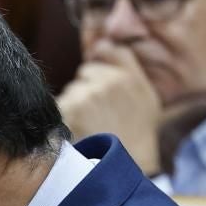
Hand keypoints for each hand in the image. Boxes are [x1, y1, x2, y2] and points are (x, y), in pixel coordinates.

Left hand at [56, 43, 162, 175]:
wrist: (129, 162)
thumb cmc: (137, 131)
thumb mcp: (145, 95)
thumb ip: (127, 66)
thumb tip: (102, 43)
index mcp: (128, 74)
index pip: (105, 50)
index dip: (102, 65)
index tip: (104, 84)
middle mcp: (107, 81)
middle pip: (86, 72)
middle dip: (88, 88)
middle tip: (100, 113)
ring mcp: (86, 95)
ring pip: (72, 90)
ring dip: (76, 104)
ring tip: (92, 125)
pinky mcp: (68, 111)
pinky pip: (60, 105)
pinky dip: (66, 117)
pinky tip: (79, 130)